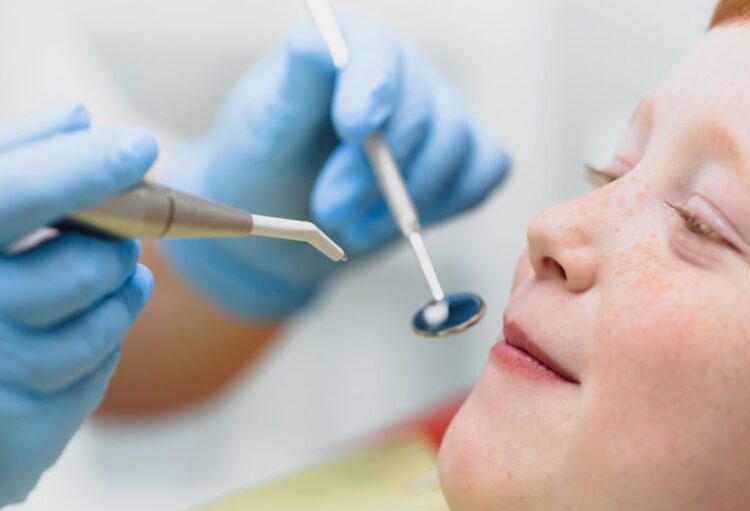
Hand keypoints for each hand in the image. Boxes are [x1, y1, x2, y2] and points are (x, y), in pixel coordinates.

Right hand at [0, 105, 156, 510]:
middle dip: (119, 246)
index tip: (140, 146)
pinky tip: (75, 340)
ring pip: (102, 327)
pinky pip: (95, 378)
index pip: (23, 189)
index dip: (92, 164)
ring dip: (121, 297)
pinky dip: (100, 351)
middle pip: (84, 266)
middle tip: (122, 237)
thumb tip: (77, 117)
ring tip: (114, 280)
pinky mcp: (16, 437)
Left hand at [164, 11, 510, 317]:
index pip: (377, 53)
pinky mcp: (465, 155)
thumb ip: (294, 89)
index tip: (352, 129)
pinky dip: (449, 204)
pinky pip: (485, 171)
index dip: (372, 90)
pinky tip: (397, 224)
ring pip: (455, 147)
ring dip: (406, 202)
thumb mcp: (264, 127)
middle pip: (419, 112)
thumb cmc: (266, 164)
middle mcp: (403, 72)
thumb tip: (316, 43)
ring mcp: (441, 111)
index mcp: (352, 46)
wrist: (286, 220)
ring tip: (352, 228)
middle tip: (330, 211)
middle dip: (376, 172)